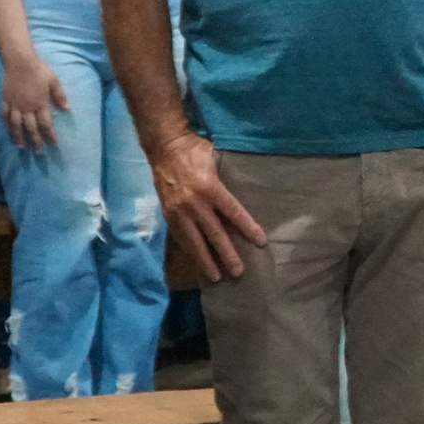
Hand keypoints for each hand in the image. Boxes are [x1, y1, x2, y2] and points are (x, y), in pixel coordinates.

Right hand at [1, 53, 69, 150]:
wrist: (20, 61)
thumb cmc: (39, 70)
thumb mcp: (54, 81)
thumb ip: (59, 95)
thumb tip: (67, 108)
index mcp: (40, 103)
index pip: (46, 124)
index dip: (50, 135)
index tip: (54, 144)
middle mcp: (27, 107)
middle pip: (31, 128)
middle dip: (35, 141)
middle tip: (39, 152)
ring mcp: (14, 104)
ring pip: (16, 125)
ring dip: (19, 137)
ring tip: (22, 147)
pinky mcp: (5, 100)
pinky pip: (5, 116)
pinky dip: (8, 125)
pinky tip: (10, 131)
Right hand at [154, 131, 265, 281]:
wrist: (163, 147)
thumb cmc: (194, 149)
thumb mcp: (215, 158)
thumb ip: (227, 176)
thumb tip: (248, 188)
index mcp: (210, 187)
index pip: (233, 212)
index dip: (247, 227)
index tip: (260, 241)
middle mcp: (194, 203)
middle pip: (214, 233)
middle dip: (227, 254)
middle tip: (238, 271)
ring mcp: (179, 211)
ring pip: (194, 241)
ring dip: (205, 260)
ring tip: (216, 277)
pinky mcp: (168, 214)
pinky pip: (181, 237)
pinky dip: (190, 251)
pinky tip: (198, 262)